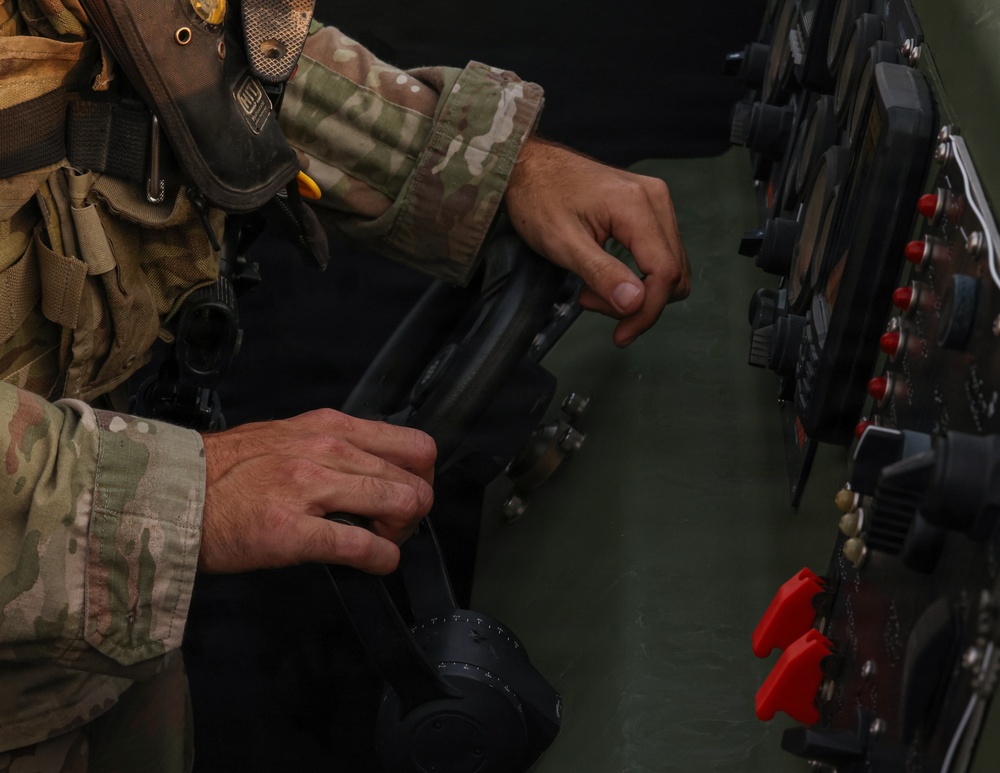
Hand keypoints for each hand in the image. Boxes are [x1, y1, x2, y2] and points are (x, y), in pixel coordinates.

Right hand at [199, 408, 435, 574]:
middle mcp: (327, 450)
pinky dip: (381, 560)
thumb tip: (375, 468)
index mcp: (330, 427)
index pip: (415, 446)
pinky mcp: (294, 531)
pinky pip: (363, 546)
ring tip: (380, 543)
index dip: (422, 477)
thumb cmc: (228, 471)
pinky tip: (375, 564)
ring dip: (399, 534)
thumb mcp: (289, 437)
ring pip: (399, 506)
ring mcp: (311, 488)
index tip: (407, 494)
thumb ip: (334, 447)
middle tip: (391, 527)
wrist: (173, 493)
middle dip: (413, 512)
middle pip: (413, 481)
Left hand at [504, 137, 690, 347]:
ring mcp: (654, 201)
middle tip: (592, 303)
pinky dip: (636, 276)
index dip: (647, 312)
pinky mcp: (648, 207)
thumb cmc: (538, 198)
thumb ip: (601, 274)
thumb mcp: (563, 243)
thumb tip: (635, 303)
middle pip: (671, 273)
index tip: (622, 335)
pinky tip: (605, 277)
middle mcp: (655, 199)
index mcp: (636, 206)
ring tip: (593, 290)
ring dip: (636, 292)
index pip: (664, 272)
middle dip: (637, 303)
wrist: (529, 166)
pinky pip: (658, 254)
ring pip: (668, 267)